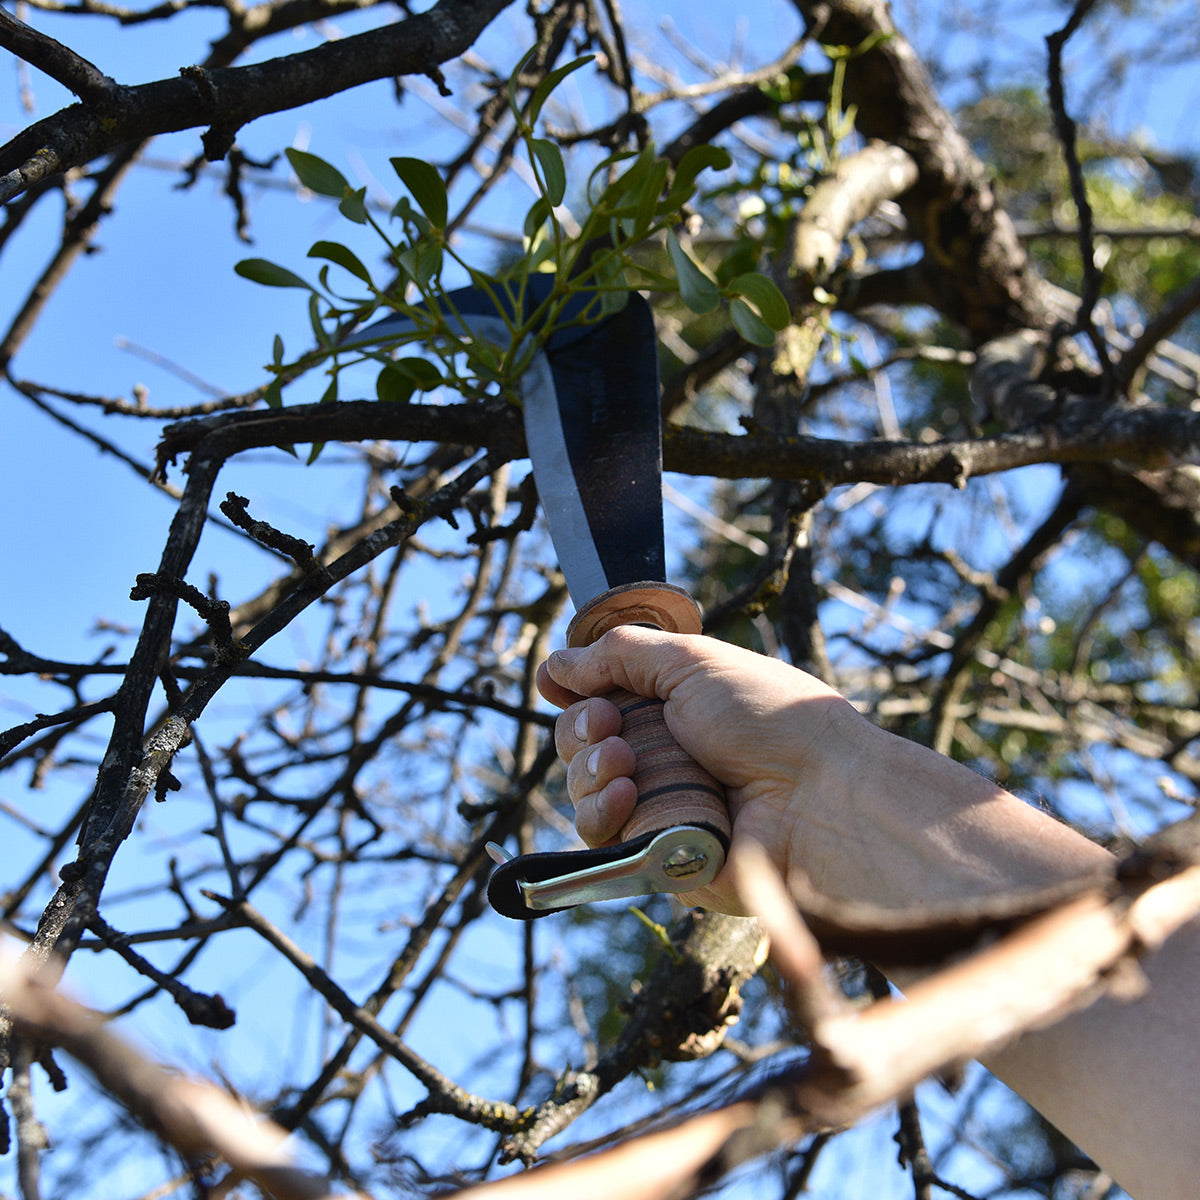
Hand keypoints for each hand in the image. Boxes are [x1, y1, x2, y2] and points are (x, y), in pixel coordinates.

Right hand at [536, 626, 864, 913]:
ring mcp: (658, 805)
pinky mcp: (656, 854)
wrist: (818, 796)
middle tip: (608, 724)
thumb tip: (555, 665)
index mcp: (674, 706)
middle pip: (580, 744)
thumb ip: (619, 656)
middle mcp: (663, 755)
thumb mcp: (692, 663)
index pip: (598, 698)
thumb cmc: (769, 720)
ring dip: (589, 768)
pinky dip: (601, 811)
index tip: (563, 686)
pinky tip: (626, 795)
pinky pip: (600, 838)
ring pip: (582, 790)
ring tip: (623, 761)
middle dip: (581, 728)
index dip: (574, 692)